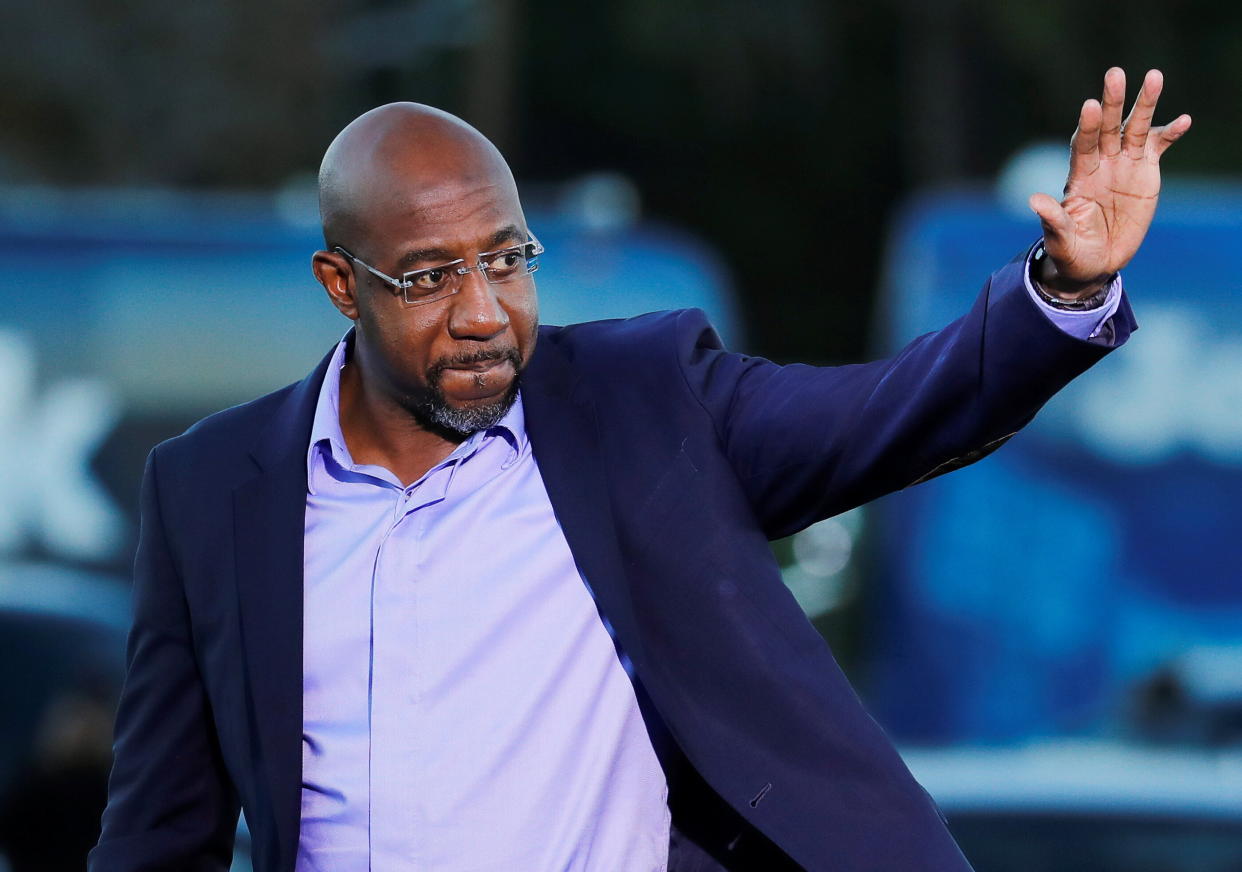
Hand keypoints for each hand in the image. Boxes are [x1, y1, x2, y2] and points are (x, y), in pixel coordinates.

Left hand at [1029, 67, 1191, 297]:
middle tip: (1114, 75)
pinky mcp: (1145, 170)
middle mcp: (1101, 163)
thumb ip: (1053, 220)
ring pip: (1134, 128)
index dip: (1087, 127)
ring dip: (1144, 104)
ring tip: (1154, 77)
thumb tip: (1034, 200)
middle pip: (1106, 127)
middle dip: (1111, 102)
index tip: (1089, 106)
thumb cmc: (1073, 252)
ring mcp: (1123, 164)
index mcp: (1079, 177)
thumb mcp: (1061, 241)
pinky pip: (1158, 146)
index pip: (1082, 146)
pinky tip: (1184, 121)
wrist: (1097, 261)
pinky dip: (1170, 134)